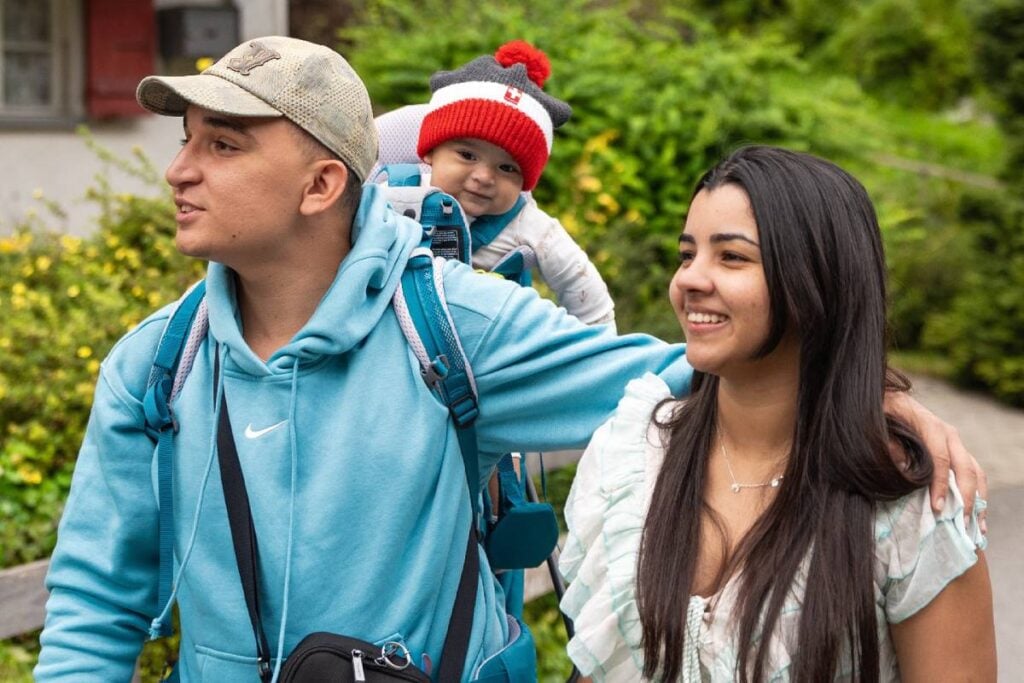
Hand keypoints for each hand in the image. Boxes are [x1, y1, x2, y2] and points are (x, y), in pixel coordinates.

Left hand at [884, 390, 988, 532]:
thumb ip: (889, 444)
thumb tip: (902, 468)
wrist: (888, 396)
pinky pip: (973, 472)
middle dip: (965, 497)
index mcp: (930, 426)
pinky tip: (976, 514)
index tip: (937, 508)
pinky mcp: (956, 450)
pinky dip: (977, 493)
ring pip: (975, 471)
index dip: (940, 485)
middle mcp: (948, 434)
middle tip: (960, 523)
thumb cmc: (881, 411)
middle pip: (964, 468)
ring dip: (978, 498)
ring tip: (977, 526)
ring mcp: (955, 442)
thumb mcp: (878, 423)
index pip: (941, 459)